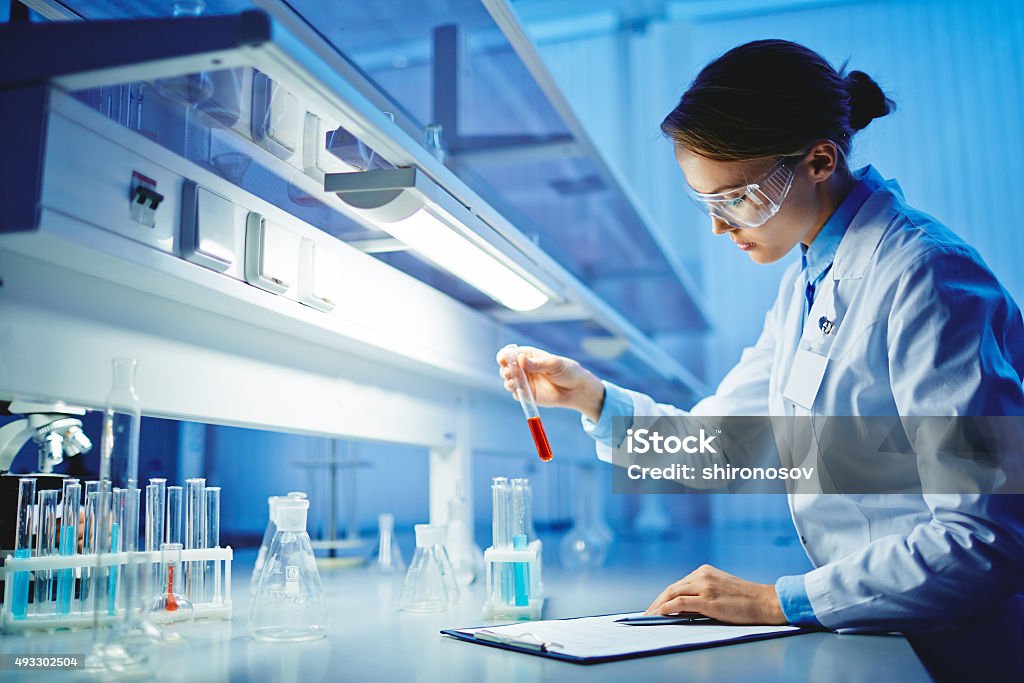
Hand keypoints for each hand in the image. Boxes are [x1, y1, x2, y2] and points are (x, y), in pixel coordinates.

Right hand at [495, 346, 604, 421]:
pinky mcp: (528, 395)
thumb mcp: (554, 364)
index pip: (511, 353)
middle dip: (505, 370)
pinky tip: (520, 391)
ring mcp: (525, 382)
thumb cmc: (567, 371)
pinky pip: (516, 394)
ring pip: (508, 381)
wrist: (576, 390)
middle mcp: (524, 368)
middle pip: (506, 368)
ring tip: (514, 382)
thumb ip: (537, 363)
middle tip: (509, 373)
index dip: (505, 356)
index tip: (503, 359)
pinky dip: (515, 393)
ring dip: (508, 381)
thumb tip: (520, 359)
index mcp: (529, 356)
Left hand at [645, 564, 786, 624]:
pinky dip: (667, 608)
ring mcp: (704, 586)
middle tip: (648, 613)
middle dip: (658, 602)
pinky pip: (679, 603)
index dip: (664, 597)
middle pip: (672, 588)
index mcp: (704, 571)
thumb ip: (701, 594)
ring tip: (650, 617)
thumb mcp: (720, 591)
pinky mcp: (708, 599)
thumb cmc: (745, 600)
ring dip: (659, 606)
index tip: (656, 606)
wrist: (765, 602)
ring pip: (672, 594)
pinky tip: (660, 614)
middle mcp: (702, 575)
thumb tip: (680, 608)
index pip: (678, 585)